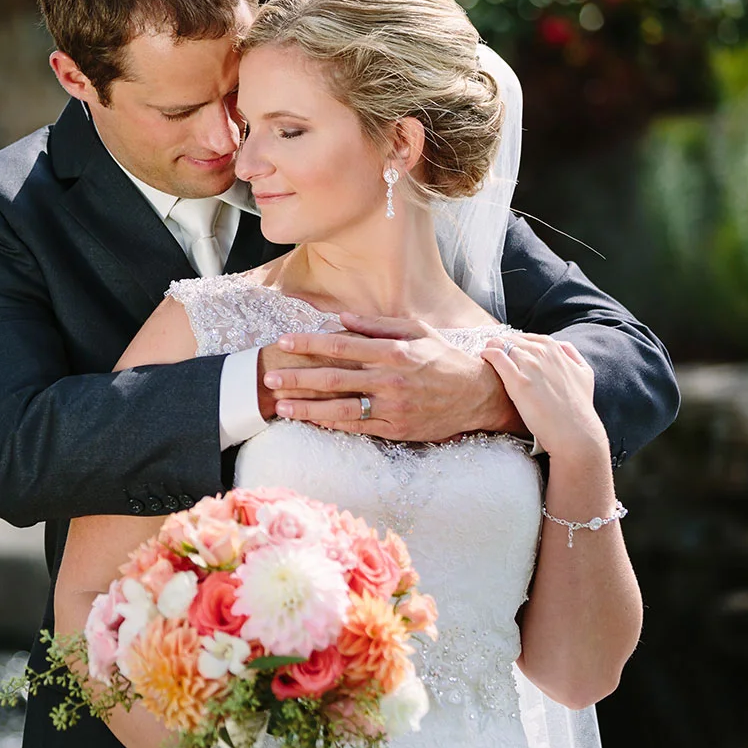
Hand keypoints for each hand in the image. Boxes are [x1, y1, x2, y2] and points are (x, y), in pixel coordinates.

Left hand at [261, 313, 523, 441]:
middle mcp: (391, 380)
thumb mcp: (417, 331)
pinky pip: (356, 427)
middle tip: (269, 377)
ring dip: (306, 407)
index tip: (284, 342)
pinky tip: (309, 419)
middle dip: (298, 378)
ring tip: (280, 404)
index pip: (342, 346)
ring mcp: (393, 407)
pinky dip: (330, 423)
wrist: (478, 395)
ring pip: (340, 408)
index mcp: (394, 352)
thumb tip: (341, 318)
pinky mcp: (396, 429)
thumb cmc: (443, 359)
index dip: (309, 344)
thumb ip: (377, 325)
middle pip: (334, 379)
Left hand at [480, 333, 607, 462]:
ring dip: (491, 347)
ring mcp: (529, 366)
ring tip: (485, 354)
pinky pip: (496, 357)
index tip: (506, 349)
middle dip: (500, 343)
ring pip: (502, 344)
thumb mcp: (584, 372)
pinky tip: (483, 358)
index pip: (527, 337)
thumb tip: (559, 345)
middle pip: (512, 340)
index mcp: (555, 349)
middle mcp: (542, 353)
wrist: (573, 430)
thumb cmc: (578, 405)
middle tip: (490, 350)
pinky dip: (488, 354)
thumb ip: (572, 355)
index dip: (514, 342)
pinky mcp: (518, 381)